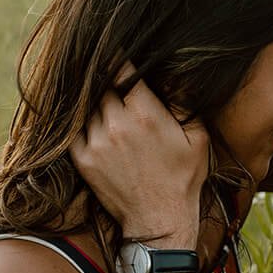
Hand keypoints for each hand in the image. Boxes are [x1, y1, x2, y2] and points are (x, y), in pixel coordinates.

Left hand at [71, 75, 207, 247]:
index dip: (117, 58)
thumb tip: (172, 73)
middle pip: (101, 86)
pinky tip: (95, 127)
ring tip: (107, 108)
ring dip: (96, 104)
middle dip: (107, 82)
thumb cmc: (183, 179)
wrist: (160, 221)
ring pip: (87, 107)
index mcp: (145, 113)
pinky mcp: (84, 159)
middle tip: (111, 81)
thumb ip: (183, 102)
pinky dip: (82, 124)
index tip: (113, 51)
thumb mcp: (197, 138)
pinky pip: (75, 130)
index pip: (120, 69)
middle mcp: (116, 123)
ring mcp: (96, 142)